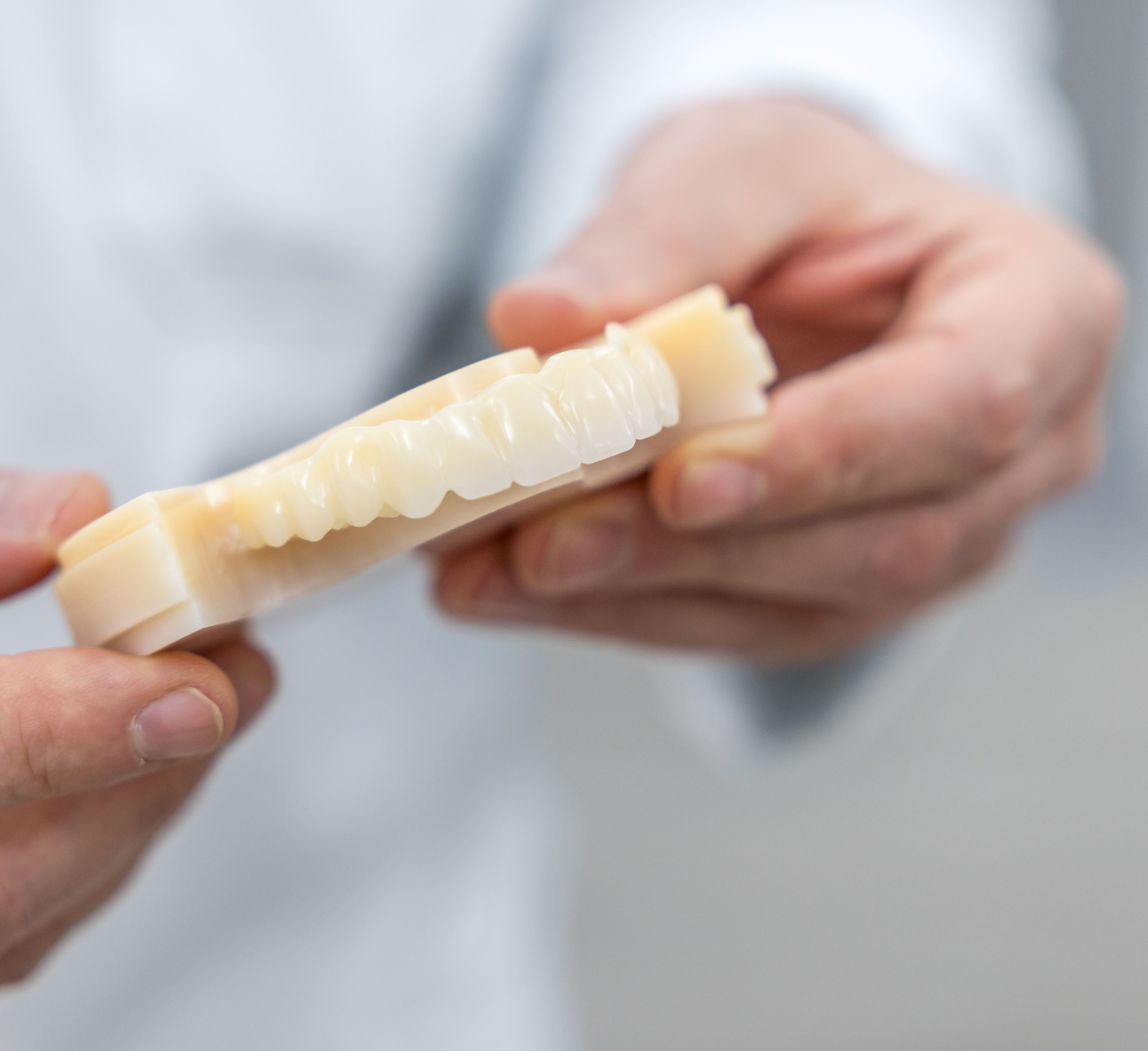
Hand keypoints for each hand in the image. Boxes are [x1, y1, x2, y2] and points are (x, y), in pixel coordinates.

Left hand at [437, 98, 1122, 661]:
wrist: (798, 256)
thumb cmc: (798, 197)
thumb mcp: (737, 164)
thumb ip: (656, 235)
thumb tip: (537, 320)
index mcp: (1037, 316)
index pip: (962, 408)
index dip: (824, 456)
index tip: (681, 479)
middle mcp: (1017, 454)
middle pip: (877, 539)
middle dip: (689, 550)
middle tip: (534, 544)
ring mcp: (940, 542)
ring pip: (795, 606)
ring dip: (628, 594)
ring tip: (482, 570)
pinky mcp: (842, 593)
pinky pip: (735, 626)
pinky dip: (612, 610)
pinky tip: (506, 585)